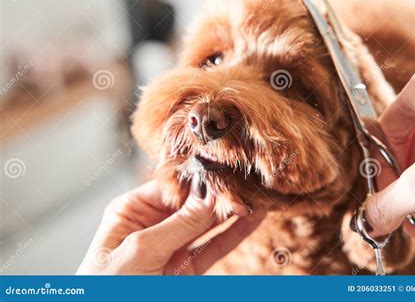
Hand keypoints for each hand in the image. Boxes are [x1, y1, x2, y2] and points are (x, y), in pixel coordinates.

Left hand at [77, 179, 264, 273]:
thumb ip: (178, 224)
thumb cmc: (106, 290)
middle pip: (192, 203)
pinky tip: (251, 220)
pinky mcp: (187, 269)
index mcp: (131, 212)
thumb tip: (208, 194)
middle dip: (220, 194)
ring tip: (258, 196)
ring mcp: (171, 247)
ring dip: (232, 212)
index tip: (225, 174)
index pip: (171, 186)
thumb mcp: (140, 251)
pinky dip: (234, 234)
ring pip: (207, 224)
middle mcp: (152, 225)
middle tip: (248, 183)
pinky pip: (214, 247)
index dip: (199, 180)